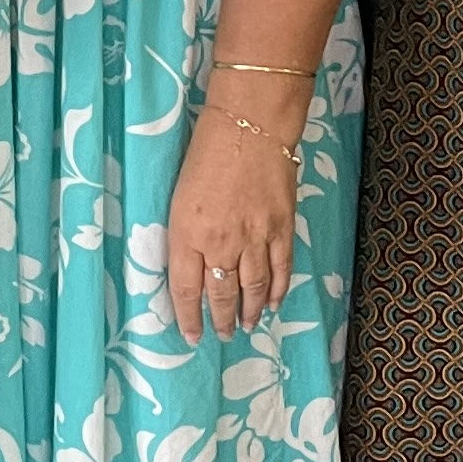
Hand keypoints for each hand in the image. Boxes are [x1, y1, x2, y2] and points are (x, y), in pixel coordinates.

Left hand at [162, 84, 305, 340]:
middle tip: (221, 334)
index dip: (189, 317)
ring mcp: (255, 238)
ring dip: (249, 311)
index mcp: (188, 233)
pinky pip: (280, 270)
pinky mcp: (282, 229)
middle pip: (221, 294)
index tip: (191, 336)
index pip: (186, 289)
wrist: (249, 125)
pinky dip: (277, 291)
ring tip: (245, 325)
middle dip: (220, 319)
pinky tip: (273, 303)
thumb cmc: (206, 153)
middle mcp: (221, 242)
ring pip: (253, 288)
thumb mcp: (180, 196)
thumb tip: (193, 265)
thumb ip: (186, 234)